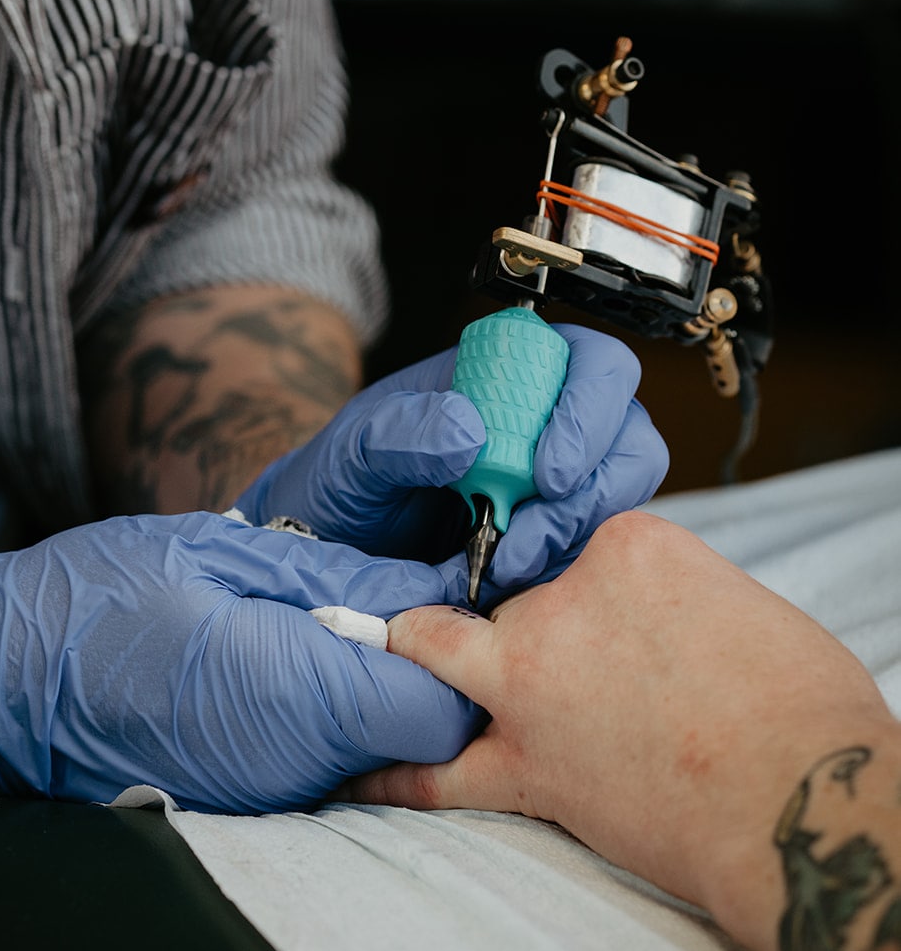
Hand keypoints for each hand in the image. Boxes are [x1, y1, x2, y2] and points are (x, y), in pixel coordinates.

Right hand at [0, 514, 483, 813]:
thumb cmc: (98, 601)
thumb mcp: (222, 557)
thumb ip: (339, 576)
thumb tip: (430, 580)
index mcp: (298, 696)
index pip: (444, 706)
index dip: (459, 650)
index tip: (442, 590)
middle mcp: (299, 765)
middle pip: (425, 737)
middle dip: (434, 673)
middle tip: (398, 599)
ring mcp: (275, 793)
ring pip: (385, 753)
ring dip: (385, 691)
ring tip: (339, 621)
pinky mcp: (254, 800)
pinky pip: (335, 761)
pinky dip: (340, 714)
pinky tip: (300, 660)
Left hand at [234, 326, 667, 605]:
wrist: (323, 558)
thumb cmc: (342, 485)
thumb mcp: (354, 452)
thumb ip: (400, 433)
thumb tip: (470, 431)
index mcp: (508, 376)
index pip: (593, 363)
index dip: (588, 410)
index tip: (543, 473)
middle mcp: (547, 425)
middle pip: (627, 433)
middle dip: (596, 485)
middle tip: (533, 531)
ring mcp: (557, 489)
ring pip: (622, 496)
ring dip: (579, 533)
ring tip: (512, 563)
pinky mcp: (555, 546)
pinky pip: (594, 553)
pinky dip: (564, 570)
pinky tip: (512, 586)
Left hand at [344, 510, 891, 924]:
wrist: (803, 800)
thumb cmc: (804, 710)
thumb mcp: (743, 607)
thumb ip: (682, 598)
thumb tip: (667, 630)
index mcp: (630, 544)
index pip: (573, 546)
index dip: (581, 585)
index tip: (598, 615)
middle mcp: (564, 598)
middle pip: (512, 595)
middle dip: (524, 628)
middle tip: (557, 669)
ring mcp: (532, 678)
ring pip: (440, 645)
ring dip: (418, 653)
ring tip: (382, 657)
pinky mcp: (526, 762)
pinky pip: (438, 768)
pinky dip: (393, 770)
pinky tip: (355, 772)